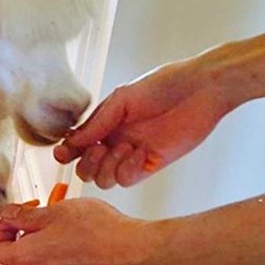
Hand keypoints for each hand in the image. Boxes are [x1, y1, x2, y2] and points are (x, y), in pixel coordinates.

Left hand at [0, 199, 160, 264]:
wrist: (132, 250)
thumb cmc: (98, 233)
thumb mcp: (54, 212)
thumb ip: (24, 215)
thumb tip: (6, 214)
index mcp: (27, 258)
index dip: (3, 228)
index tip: (16, 214)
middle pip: (19, 250)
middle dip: (29, 226)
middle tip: (44, 208)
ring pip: (41, 252)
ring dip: (48, 231)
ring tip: (65, 212)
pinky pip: (60, 258)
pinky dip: (62, 241)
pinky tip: (79, 225)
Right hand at [54, 57, 234, 188]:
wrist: (201, 89)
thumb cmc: (164, 84)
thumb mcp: (122, 99)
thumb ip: (97, 123)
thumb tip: (72, 142)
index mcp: (105, 125)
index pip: (76, 146)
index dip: (66, 153)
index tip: (63, 153)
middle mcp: (115, 142)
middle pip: (86, 170)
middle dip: (87, 163)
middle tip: (100, 148)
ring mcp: (131, 155)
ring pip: (103, 180)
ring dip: (107, 167)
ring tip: (124, 147)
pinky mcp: (151, 165)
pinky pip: (126, 180)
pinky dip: (126, 170)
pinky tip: (139, 153)